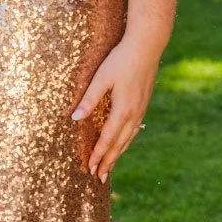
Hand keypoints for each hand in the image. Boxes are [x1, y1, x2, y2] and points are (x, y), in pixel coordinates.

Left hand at [71, 36, 162, 181]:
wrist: (148, 45)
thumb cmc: (121, 59)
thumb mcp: (101, 78)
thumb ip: (89, 99)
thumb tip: (74, 119)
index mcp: (123, 110)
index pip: (108, 139)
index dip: (97, 155)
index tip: (89, 169)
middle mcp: (134, 113)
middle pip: (120, 144)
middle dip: (108, 161)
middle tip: (99, 177)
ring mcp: (141, 108)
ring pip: (129, 138)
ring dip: (118, 153)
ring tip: (110, 166)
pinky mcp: (144, 102)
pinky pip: (134, 128)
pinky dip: (127, 140)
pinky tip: (124, 142)